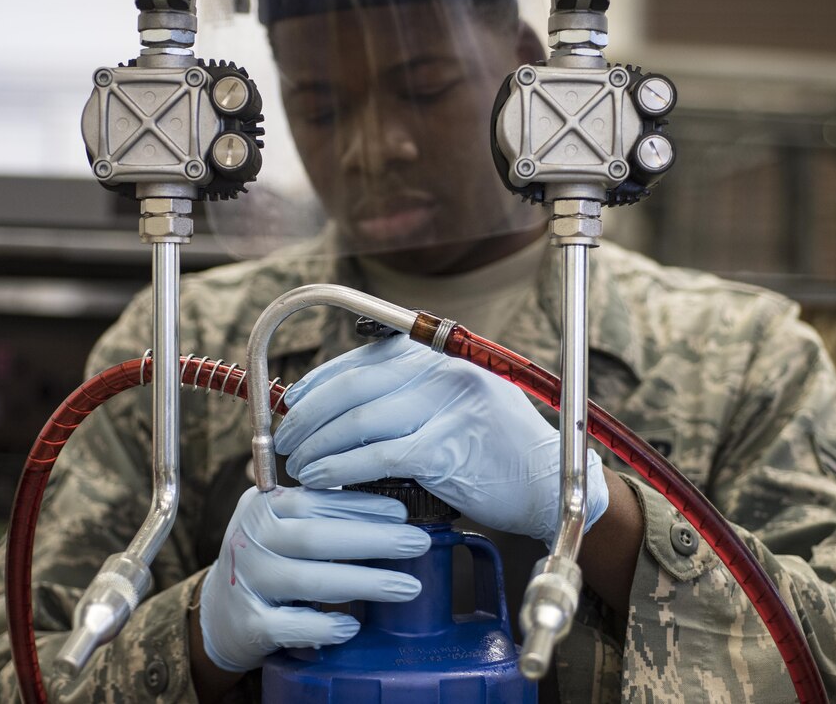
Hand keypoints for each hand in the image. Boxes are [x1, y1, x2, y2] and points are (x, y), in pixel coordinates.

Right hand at [200, 485, 430, 671]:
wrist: (219, 612)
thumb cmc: (271, 559)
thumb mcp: (283, 524)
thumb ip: (320, 512)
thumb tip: (392, 507)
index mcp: (263, 506)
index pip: (315, 498)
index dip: (361, 505)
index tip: (403, 513)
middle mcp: (250, 539)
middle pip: (316, 537)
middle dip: (374, 540)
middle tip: (418, 543)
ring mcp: (247, 582)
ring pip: (309, 580)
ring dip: (364, 583)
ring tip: (407, 587)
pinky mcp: (248, 624)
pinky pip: (289, 626)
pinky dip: (323, 627)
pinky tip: (352, 626)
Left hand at [274, 335, 607, 543]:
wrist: (549, 482)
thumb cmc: (495, 448)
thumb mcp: (456, 402)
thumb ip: (409, 393)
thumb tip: (339, 404)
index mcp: (441, 354)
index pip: (365, 358)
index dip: (321, 381)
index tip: (293, 403)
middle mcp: (444, 371)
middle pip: (355, 385)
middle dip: (310, 414)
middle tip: (286, 439)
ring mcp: (448, 406)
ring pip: (361, 420)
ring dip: (318, 443)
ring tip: (298, 463)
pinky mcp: (449, 447)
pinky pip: (379, 456)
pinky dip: (341, 467)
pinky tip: (321, 478)